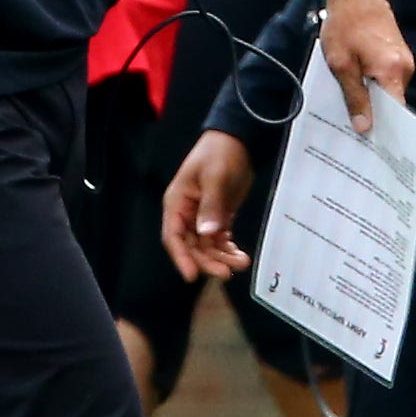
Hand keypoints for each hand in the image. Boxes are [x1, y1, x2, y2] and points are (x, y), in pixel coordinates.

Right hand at [162, 131, 259, 281]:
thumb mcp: (215, 176)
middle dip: (208, 261)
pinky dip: (228, 249)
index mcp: (177, 203)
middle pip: (192, 246)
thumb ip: (211, 206)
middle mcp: (186, 214)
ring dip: (222, 257)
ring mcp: (202, 217)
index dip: (181, 258)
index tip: (192, 276)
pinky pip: (219, 240)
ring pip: (207, 246)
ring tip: (242, 262)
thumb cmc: (220, 153)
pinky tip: (240, 255)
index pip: (173, 237)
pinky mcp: (218, 217)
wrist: (238, 140)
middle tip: (227, 272)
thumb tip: (208, 233)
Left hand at [314, 0, 413, 133]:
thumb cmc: (344, 24)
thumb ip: (354, 97)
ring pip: (389, 92)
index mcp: (392, 71)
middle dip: (375, 119)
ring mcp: (403, 60)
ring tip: (351, 114)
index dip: (385, 132)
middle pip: (392, 105)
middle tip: (356, 137)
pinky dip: (373, 87)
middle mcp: (405, 67)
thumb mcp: (341, 65)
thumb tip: (365, 127)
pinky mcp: (397, 54)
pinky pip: (387, 79)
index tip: (374, 150)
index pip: (395, 114)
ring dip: (372, 101)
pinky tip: (356, 90)